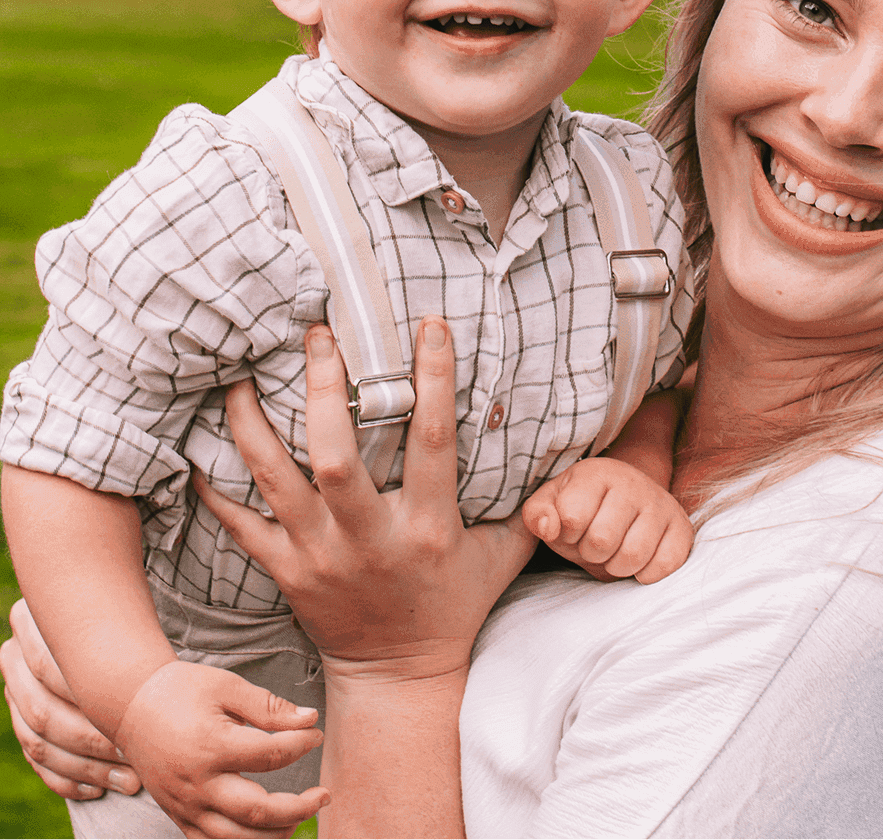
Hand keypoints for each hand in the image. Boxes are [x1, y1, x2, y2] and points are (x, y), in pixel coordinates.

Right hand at [1, 599, 141, 806]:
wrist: (99, 631)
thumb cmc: (120, 619)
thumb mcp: (117, 613)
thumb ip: (118, 627)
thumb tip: (142, 659)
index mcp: (29, 623)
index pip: (48, 668)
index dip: (88, 697)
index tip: (134, 716)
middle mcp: (13, 660)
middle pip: (45, 713)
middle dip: (93, 741)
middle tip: (134, 756)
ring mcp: (14, 696)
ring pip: (40, 744)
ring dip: (88, 768)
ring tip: (130, 780)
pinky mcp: (22, 725)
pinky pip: (37, 762)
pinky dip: (68, 780)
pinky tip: (98, 790)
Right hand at [113, 660, 327, 839]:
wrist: (132, 705)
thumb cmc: (182, 690)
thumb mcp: (227, 686)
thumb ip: (268, 707)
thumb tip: (310, 719)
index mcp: (212, 746)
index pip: (271, 755)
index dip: (302, 744)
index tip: (315, 733)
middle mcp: (198, 783)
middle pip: (258, 811)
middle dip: (298, 808)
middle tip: (324, 796)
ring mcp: (185, 805)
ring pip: (235, 839)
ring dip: (273, 835)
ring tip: (298, 820)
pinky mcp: (177, 815)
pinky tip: (262, 833)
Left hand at [194, 320, 534, 679]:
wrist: (400, 678)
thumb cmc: (454, 605)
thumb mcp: (503, 554)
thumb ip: (529, 503)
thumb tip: (564, 447)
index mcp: (428, 527)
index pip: (432, 440)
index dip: (433, 377)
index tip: (428, 322)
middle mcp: (370, 539)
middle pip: (336, 456)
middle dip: (323, 390)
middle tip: (316, 335)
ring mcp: (321, 557)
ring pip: (276, 481)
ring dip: (253, 426)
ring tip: (241, 377)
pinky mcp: (287, 573)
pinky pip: (241, 526)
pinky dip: (216, 489)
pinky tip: (200, 449)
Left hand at [522, 457, 695, 583]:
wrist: (627, 497)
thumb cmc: (583, 506)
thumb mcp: (552, 504)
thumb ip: (538, 514)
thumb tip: (550, 527)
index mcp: (597, 473)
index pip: (572, 518)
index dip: (567, 534)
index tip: (573, 528)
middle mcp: (633, 482)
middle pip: (602, 541)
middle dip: (591, 553)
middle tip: (594, 544)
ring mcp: (661, 504)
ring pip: (633, 556)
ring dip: (616, 566)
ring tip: (614, 552)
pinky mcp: (682, 528)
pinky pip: (664, 565)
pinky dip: (645, 574)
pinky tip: (638, 561)